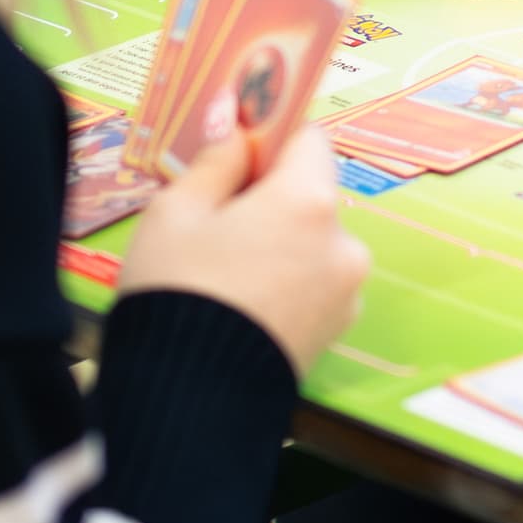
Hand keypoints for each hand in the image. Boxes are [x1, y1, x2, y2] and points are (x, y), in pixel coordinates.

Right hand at [115, 128, 368, 373]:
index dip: (271, 140)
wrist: (187, 399)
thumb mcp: (176, 211)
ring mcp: (346, 291)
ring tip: (225, 274)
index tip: (237, 156)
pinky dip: (288, 281)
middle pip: (311, 194)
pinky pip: (315, 282)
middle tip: (215, 224)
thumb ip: (217, 160)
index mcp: (308, 202)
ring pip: (313, 241)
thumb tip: (238, 124)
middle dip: (271, 198)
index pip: (307, 137)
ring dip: (280, 243)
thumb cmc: (175, 292)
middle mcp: (343, 242)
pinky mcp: (337, 330)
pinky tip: (244, 304)